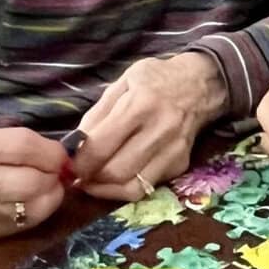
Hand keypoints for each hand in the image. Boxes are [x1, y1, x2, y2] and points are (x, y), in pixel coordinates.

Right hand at [0, 126, 69, 241]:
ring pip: (32, 208)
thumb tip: (53, 150)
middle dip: (55, 175)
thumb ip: (5, 140)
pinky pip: (21, 224)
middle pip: (32, 182)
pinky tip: (30, 201)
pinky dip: (35, 211)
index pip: (23, 148)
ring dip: (50, 196)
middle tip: (59, 171)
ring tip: (48, 185)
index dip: (52, 151)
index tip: (61, 153)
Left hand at [73, 52, 227, 202]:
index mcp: (141, 104)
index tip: (68, 164)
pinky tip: (118, 175)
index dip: (79, 162)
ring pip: (132, 188)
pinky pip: (147, 186)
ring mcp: (173, 150)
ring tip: (94, 181)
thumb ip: (96, 115)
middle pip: (116, 172)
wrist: (200, 85)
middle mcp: (160, 130)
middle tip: (79, 175)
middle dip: (90, 178)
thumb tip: (74, 147)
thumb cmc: (155, 79)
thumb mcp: (121, 84)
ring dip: (106, 189)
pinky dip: (126, 186)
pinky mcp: (180, 164)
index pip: (101, 147)